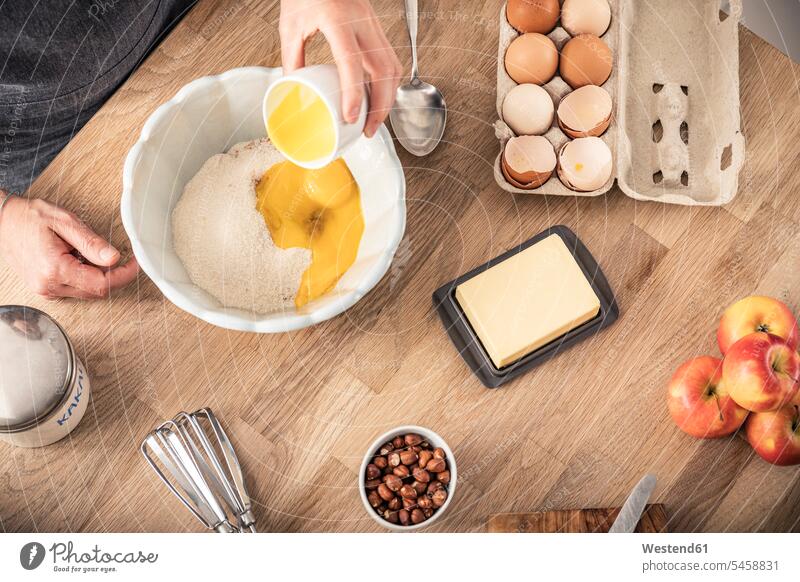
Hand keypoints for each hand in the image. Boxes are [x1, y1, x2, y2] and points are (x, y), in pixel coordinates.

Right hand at [0, 196, 137, 298]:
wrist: (1, 221)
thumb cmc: (28, 218)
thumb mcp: (65, 222)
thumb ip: (91, 242)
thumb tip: (114, 257)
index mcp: (55, 269)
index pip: (101, 284)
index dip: (123, 275)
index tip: (135, 265)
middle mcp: (49, 285)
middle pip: (96, 291)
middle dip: (113, 275)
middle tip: (120, 257)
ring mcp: (45, 289)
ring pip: (86, 292)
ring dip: (97, 276)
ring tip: (86, 251)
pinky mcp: (44, 288)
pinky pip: (74, 289)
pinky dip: (84, 277)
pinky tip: (77, 259)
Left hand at [280, 0, 402, 136]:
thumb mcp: (290, 24)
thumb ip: (292, 58)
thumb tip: (294, 88)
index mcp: (337, 20)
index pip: (351, 62)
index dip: (353, 93)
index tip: (351, 116)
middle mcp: (361, 22)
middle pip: (383, 70)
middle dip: (380, 106)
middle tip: (369, 129)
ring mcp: (373, 24)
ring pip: (393, 67)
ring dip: (388, 97)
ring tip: (375, 118)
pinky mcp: (376, 27)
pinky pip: (391, 59)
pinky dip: (388, 83)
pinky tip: (378, 96)